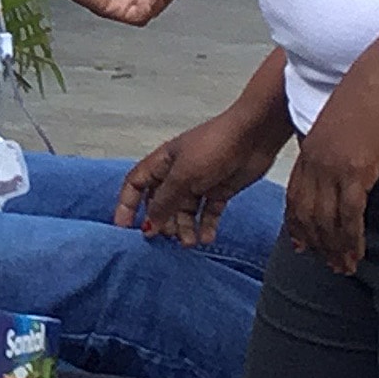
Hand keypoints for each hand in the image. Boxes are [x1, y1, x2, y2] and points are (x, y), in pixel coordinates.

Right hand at [118, 105, 288, 244]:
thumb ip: (164, 201)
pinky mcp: (220, 189)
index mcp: (162, 163)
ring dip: (184, 228)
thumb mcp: (183, 175)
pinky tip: (207, 238)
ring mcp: (199, 182)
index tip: (124, 228)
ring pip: (184, 211)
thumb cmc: (215, 145)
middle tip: (165, 238)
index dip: (127, 205)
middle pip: (160, 202)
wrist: (254, 134)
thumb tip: (150, 224)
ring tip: (190, 242)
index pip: (135, 184)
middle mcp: (178, 173)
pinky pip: (208, 213)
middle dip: (160, 221)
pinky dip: (206, 226)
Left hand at [282, 51, 378, 273]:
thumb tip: (345, 157)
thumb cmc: (371, 91)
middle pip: (307, 214)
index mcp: (310, 148)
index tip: (301, 244)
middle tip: (326, 264)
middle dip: (316, 244)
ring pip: (327, 220)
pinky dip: (352, 238)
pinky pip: (350, 215)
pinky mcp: (356, 170)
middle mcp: (315, 161)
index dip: (297, 224)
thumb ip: (335, 142)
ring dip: (335, 248)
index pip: (295, 196)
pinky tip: (357, 254)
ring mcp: (333, 167)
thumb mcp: (342, 120)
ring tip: (343, 268)